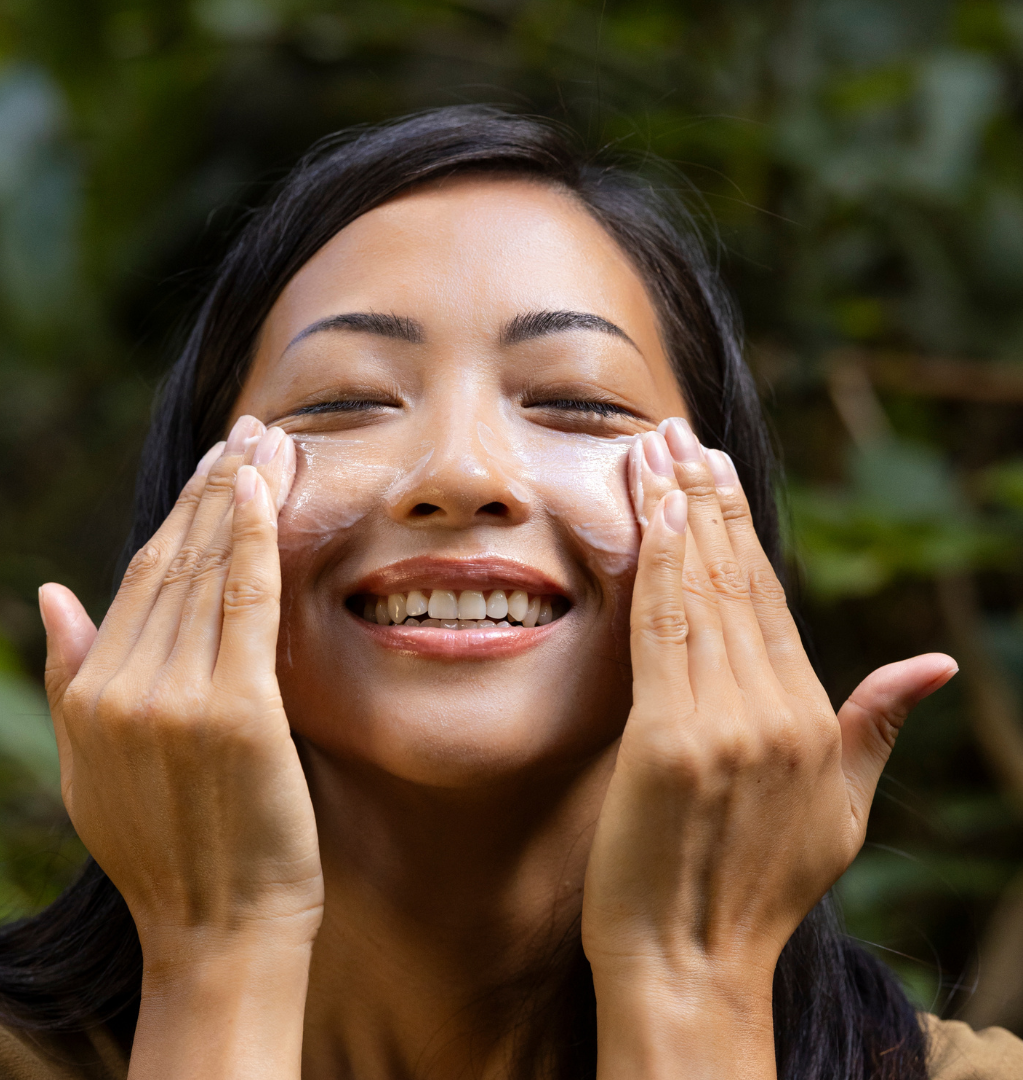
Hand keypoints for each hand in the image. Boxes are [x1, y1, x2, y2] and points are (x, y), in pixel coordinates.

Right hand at [39, 416, 320, 1077]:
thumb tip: (53, 592)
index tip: (216, 466)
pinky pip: (244, 603)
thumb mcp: (91, 768)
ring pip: (209, 570)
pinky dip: (254, 540)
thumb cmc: (170, 851)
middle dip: (218, 487)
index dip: (182, 514)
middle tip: (251, 429)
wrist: (220, 929)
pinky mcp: (236, 711)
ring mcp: (176, 698)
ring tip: (268, 442)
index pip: (141, 578)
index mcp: (89, 695)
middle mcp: (123, 687)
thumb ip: (69, 676)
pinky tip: (267, 489)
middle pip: (175, 561)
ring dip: (242, 496)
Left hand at [582, 418, 955, 1078]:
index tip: (714, 472)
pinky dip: (650, 567)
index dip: (738, 528)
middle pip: (733, 581)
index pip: (768, 598)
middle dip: (701, 500)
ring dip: (671, 515)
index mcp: (812, 719)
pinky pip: (660, 633)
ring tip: (653, 454)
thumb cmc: (758, 888)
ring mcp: (723, 725)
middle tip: (677, 436)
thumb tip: (933, 665)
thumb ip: (876, 726)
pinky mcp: (667, 740)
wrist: (691, 963)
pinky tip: (639, 516)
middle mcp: (774, 711)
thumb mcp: (840, 810)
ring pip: (696, 593)